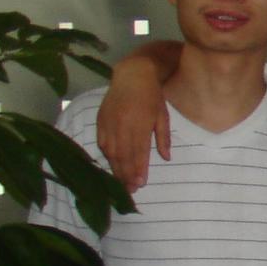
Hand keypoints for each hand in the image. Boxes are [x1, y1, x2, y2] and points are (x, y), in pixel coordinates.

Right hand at [95, 63, 170, 191]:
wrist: (132, 75)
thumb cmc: (152, 96)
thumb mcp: (163, 116)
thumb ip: (163, 138)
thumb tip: (166, 158)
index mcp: (139, 123)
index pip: (138, 152)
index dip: (138, 169)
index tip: (140, 183)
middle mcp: (122, 124)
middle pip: (123, 155)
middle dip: (126, 174)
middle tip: (130, 190)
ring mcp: (109, 123)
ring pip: (111, 152)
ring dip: (116, 169)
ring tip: (121, 183)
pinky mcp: (100, 121)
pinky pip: (102, 143)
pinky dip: (107, 156)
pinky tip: (112, 166)